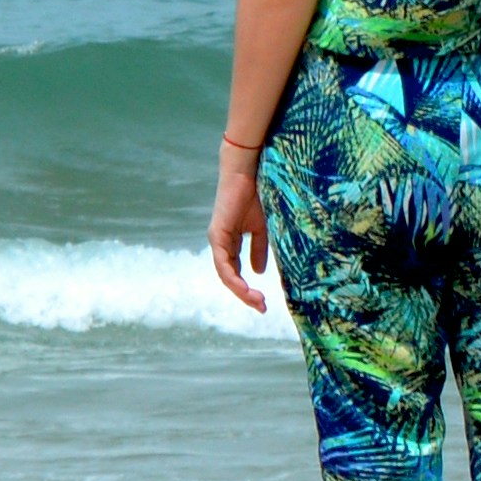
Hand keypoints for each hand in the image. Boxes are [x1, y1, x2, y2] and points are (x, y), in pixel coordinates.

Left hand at [205, 146, 274, 311]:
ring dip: (240, 291)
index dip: (247, 288)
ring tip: (257, 301)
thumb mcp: (261, 228)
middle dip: (245, 295)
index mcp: (230, 242)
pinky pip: (223, 263)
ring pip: (225, 274)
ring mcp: (217, 240)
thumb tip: (259, 272)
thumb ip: (259, 249)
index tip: (263, 302)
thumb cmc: (255, 195)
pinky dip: (233, 277)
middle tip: (262, 308)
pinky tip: (245, 288)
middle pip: (230, 277)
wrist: (247, 172)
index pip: (236, 272)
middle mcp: (220, 244)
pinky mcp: (217, 235)